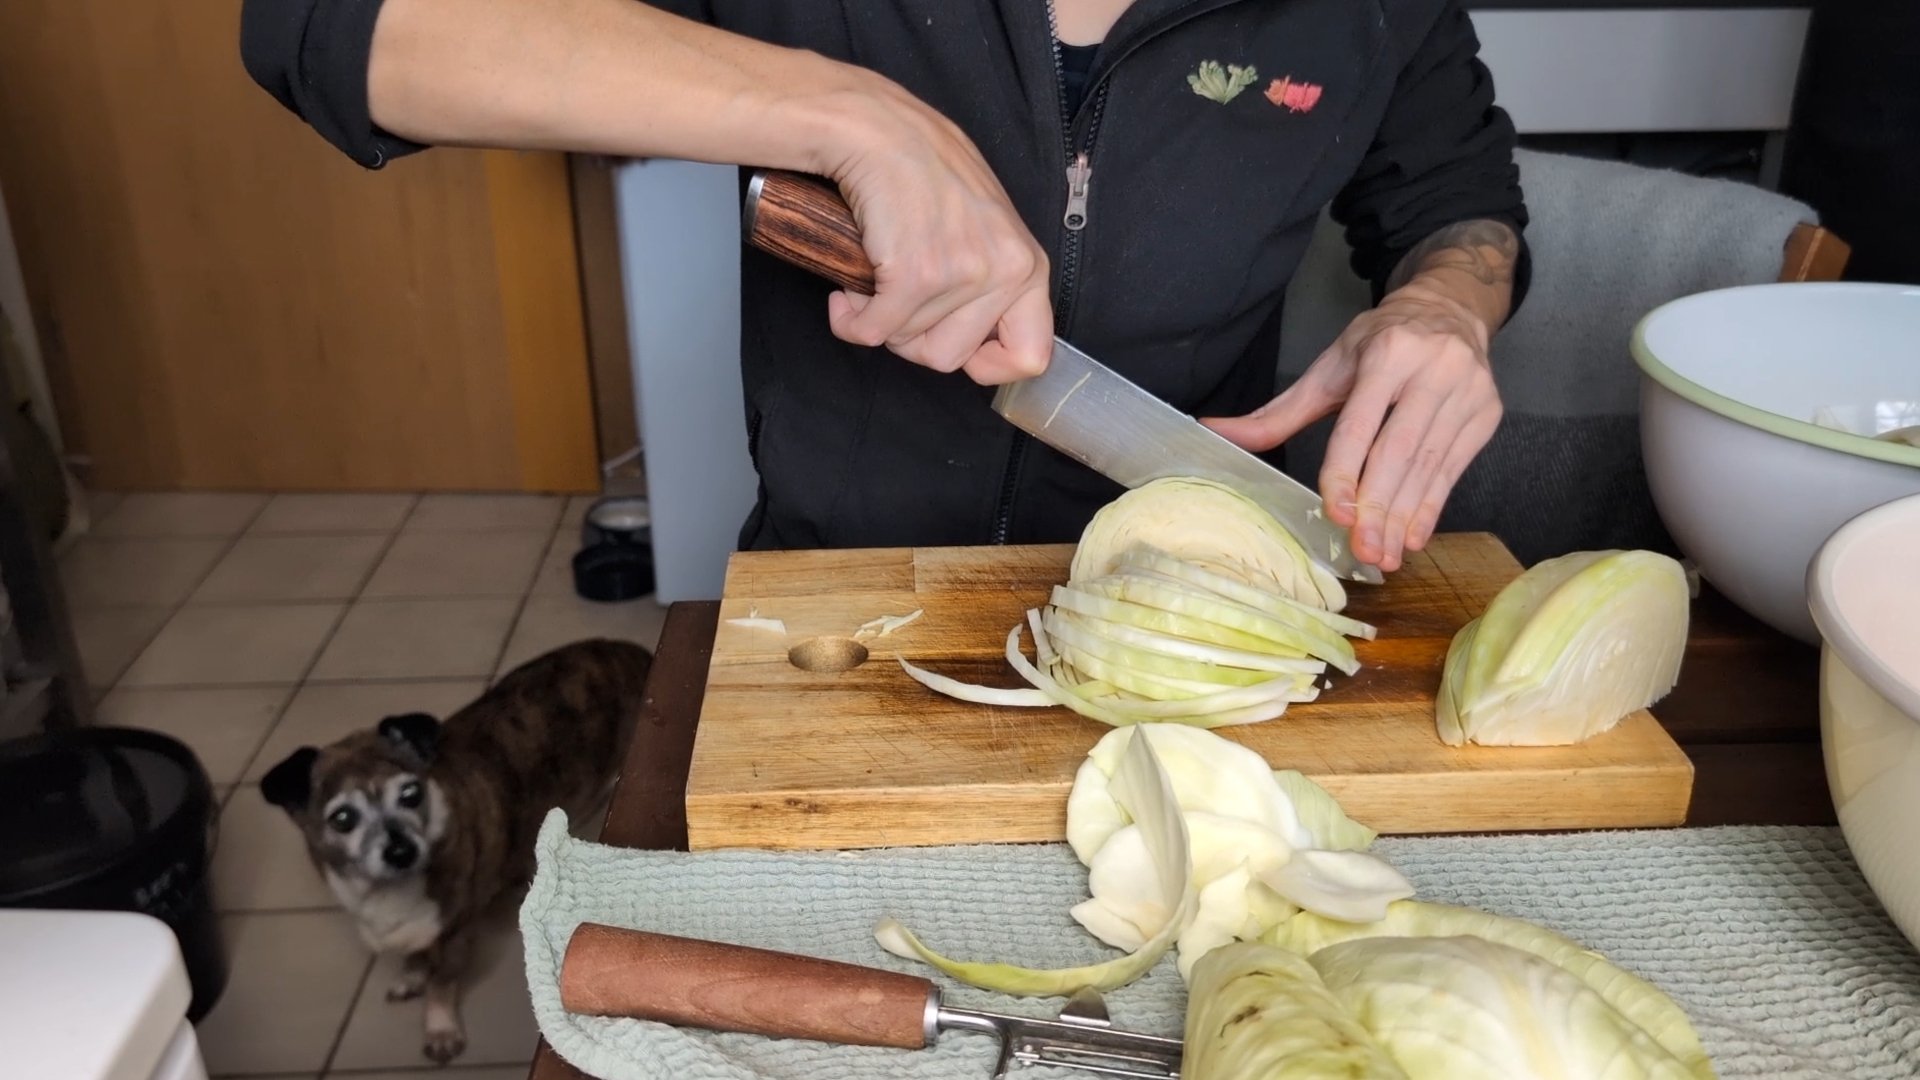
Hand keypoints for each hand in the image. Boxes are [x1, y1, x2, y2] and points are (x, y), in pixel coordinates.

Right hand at [816, 78, 1053, 384]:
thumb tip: (978, 349)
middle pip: (951, 359)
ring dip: (879, 320)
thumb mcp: (984, 229)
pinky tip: (846, 294)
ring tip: (875, 278)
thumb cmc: (924, 172)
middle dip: (913, 339)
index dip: (987, 366)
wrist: (877, 130)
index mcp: (1028, 265)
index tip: (958, 352)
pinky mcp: (914, 274)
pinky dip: (850, 319)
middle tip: (897, 300)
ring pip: (908, 344)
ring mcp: (961, 273)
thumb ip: (991, 282)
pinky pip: (872, 332)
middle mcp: (1005, 271)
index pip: (1031, 355)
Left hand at [1203, 284, 1500, 571]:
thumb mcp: (1329, 368)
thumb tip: (1216, 433)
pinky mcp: (1487, 413)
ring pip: (1430, 466)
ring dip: (1404, 517)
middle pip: (1399, 451)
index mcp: (1387, 354)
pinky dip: (1432, 506)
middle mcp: (1433, 369)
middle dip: (1378, 507)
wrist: (1450, 310)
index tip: (1335, 514)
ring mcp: (1467, 391)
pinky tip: (1413, 535)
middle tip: (1362, 551)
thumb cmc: (1381, 344)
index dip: (1346, 471)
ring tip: (1383, 555)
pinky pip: (1455, 469)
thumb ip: (1279, 411)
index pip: (1361, 424)